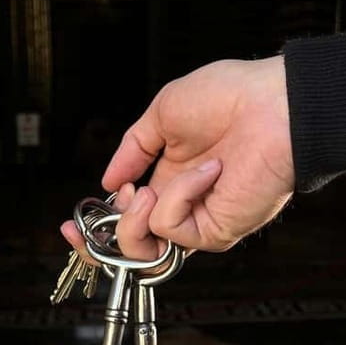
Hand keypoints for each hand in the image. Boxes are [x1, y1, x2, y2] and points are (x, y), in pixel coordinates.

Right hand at [63, 55, 293, 259]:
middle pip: (131, 247)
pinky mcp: (216, 231)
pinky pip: (173, 228)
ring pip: (144, 246)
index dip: (96, 228)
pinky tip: (206, 170)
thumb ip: (132, 149)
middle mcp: (181, 204)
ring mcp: (198, 220)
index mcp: (168, 179)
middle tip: (118, 200)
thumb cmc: (230, 97)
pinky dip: (178, 195)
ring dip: (137, 213)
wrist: (275, 104)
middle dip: (102, 238)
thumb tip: (107, 181)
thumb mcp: (163, 114)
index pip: (126, 217)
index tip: (70, 226)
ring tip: (150, 186)